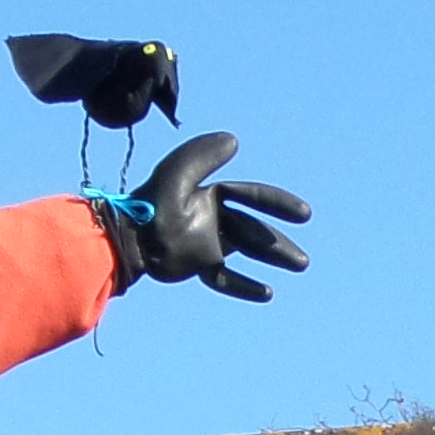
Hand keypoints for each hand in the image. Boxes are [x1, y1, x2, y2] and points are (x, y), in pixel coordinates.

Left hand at [129, 132, 310, 300]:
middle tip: (303, 262)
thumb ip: (204, 155)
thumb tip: (235, 141)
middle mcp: (211, 217)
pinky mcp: (196, 264)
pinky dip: (244, 285)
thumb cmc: (152, 205)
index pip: (251, 197)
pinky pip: (225, 277)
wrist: (129, 241)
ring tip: (298, 268)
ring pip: (246, 251)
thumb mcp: (178, 175)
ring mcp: (205, 242)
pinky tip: (268, 293)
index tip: (304, 214)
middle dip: (279, 243)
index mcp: (211, 195)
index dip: (278, 204)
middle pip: (253, 229)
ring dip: (272, 261)